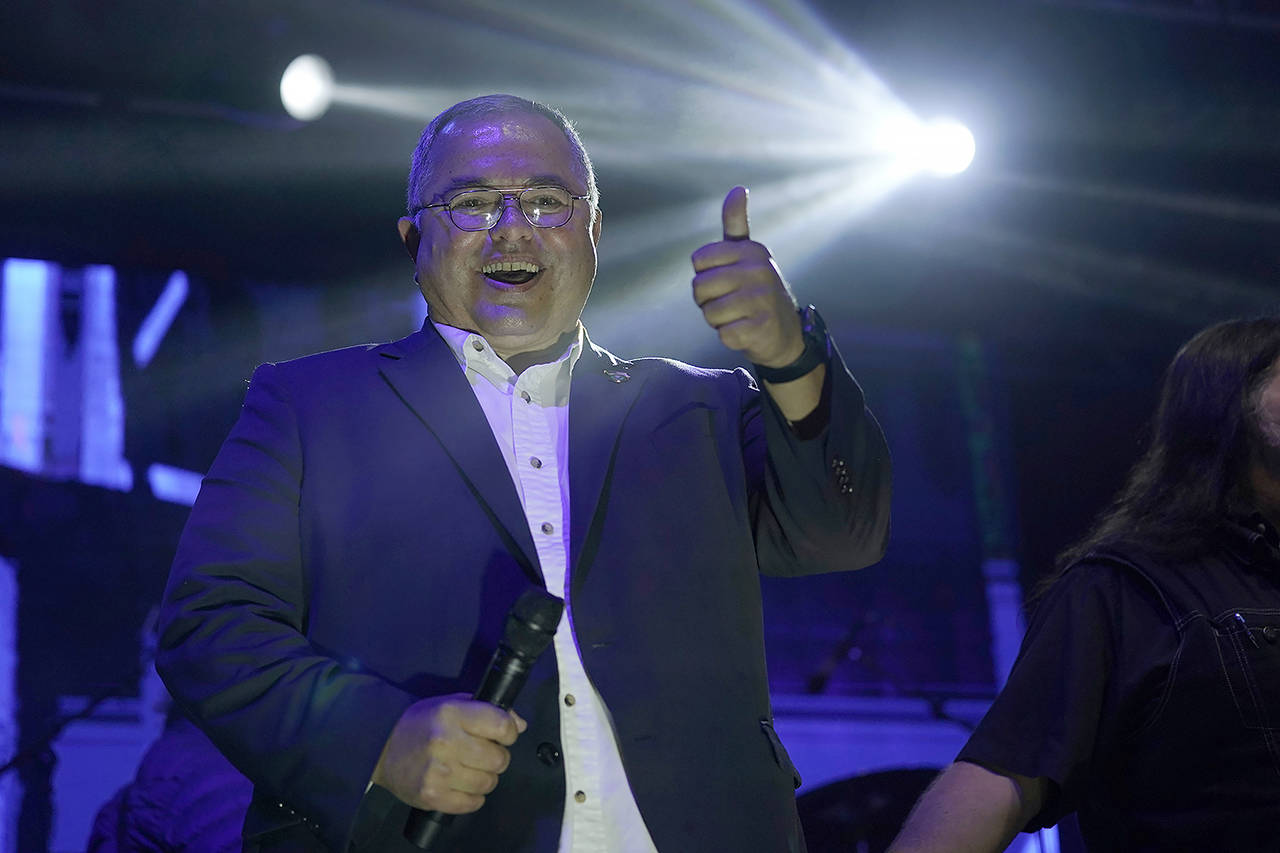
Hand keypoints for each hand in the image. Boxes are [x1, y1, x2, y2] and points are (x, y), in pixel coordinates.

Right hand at [371, 693, 526, 813]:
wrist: (380, 749)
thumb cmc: (420, 725)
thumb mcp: (450, 705)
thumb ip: (486, 710)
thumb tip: (519, 724)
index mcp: (451, 715)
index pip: (501, 725)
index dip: (508, 732)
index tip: (501, 735)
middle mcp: (446, 742)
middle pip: (499, 759)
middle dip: (496, 757)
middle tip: (481, 754)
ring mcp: (439, 772)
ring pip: (488, 783)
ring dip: (484, 778)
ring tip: (467, 769)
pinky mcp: (433, 796)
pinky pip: (473, 803)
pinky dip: (472, 796)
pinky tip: (460, 784)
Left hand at [691, 186, 803, 367]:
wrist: (785, 333)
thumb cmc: (756, 291)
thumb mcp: (747, 255)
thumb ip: (736, 223)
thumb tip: (738, 188)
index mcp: (752, 250)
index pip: (698, 261)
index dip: (704, 275)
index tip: (725, 281)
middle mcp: (760, 270)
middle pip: (699, 287)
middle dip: (707, 301)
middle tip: (731, 303)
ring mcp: (763, 299)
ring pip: (710, 313)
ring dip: (718, 321)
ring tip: (739, 317)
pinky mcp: (762, 327)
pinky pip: (723, 334)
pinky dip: (729, 337)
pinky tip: (746, 331)